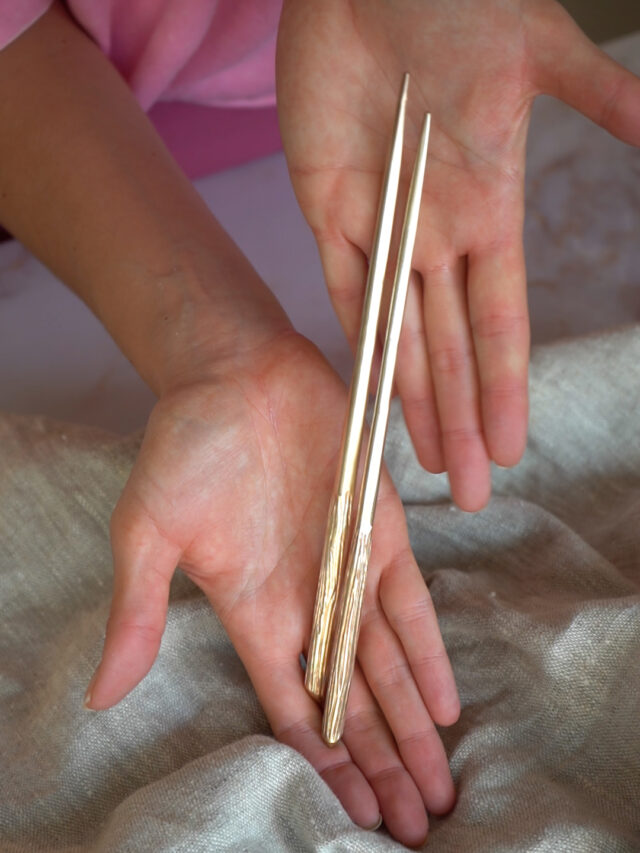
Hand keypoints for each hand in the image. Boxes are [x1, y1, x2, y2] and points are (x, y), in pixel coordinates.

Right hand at [84, 331, 460, 847]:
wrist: (237, 372)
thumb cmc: (187, 446)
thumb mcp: (147, 531)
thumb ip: (136, 611)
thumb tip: (100, 697)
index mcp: (252, 612)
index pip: (296, 708)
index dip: (328, 764)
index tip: (356, 817)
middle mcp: (306, 602)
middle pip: (353, 702)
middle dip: (382, 762)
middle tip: (415, 824)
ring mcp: (347, 569)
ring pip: (387, 665)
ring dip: (412, 724)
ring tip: (435, 785)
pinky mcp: (381, 530)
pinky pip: (410, 605)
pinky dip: (429, 653)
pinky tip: (445, 703)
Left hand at [276, 0, 639, 510]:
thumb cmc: (457, 3)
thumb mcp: (541, 53)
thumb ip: (599, 98)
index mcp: (490, 209)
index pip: (502, 322)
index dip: (505, 388)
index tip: (513, 446)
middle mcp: (438, 235)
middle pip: (453, 350)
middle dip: (461, 421)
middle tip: (469, 492)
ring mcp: (383, 228)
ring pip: (401, 337)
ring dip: (415, 402)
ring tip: (425, 462)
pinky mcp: (329, 209)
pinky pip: (345, 291)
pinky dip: (359, 341)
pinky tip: (372, 393)